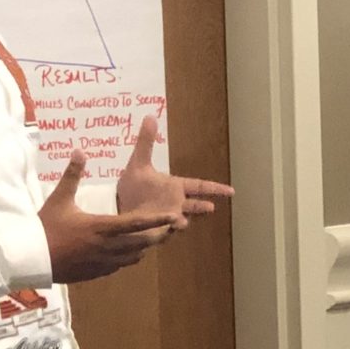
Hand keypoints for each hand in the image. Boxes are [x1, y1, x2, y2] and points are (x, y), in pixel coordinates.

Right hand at [40, 153, 178, 282]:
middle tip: (171, 228)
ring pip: (133, 257)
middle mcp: (107, 247)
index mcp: (101, 227)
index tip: (173, 216)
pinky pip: (120, 266)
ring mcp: (102, 262)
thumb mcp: (59, 199)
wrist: (31, 259)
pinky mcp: (96, 272)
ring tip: (152, 238)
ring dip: (144, 247)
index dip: (158, 220)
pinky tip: (128, 252)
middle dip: (158, 235)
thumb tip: (79, 151)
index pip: (136, 223)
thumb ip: (72, 175)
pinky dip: (128, 258)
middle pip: (142, 243)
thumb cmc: (46, 227)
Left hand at [116, 117, 233, 228]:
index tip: (232, 191)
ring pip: (181, 220)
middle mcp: (175, 203)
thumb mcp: (138, 162)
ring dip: (182, 221)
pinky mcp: (156, 230)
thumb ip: (146, 141)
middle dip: (201, 207)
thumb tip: (149, 116)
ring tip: (181, 221)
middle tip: (210, 208)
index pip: (199, 187)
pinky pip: (164, 231)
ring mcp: (167, 218)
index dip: (215, 189)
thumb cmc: (132, 186)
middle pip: (194, 206)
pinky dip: (166, 230)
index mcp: (175, 187)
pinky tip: (166, 228)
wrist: (117, 206)